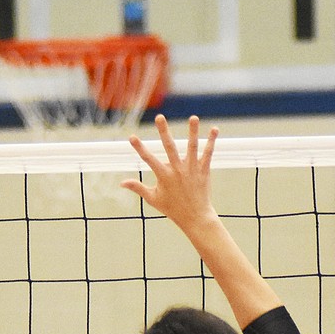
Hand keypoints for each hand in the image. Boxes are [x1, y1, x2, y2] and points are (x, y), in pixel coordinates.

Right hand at [121, 114, 219, 233]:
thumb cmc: (172, 208)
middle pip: (169, 147)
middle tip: (159, 117)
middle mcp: (177, 170)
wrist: (195, 216)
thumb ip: (138, 187)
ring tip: (193, 117)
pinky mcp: (204, 170)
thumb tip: (121, 182)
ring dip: (192, 131)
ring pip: (192, 146)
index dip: (139, 147)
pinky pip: (208, 153)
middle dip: (163, 131)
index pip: (148, 159)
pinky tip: (213, 129)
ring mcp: (192, 169)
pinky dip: (211, 141)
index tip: (131, 136)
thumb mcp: (152, 199)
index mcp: (163, 176)